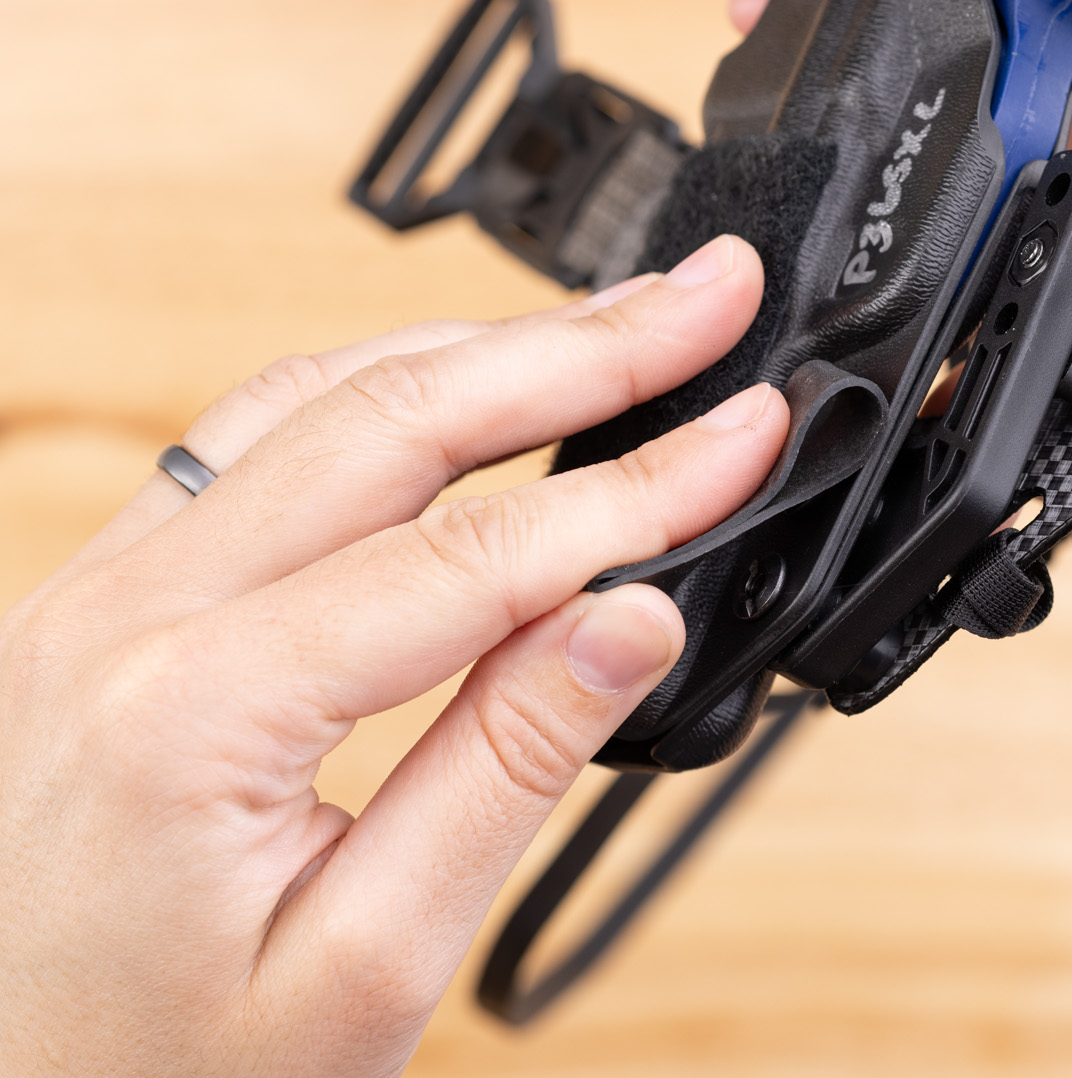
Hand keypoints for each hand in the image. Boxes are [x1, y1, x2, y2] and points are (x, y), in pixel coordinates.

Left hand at [0, 237, 787, 1076]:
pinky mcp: (98, 606)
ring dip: (485, 350)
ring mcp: (94, 599)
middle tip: (712, 296)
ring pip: (315, 402)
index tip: (753, 431)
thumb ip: (505, 773)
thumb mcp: (361, 970)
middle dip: (580, 344)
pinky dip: (384, 395)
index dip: (641, 486)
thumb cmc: (143, 1076)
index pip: (476, 553)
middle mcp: (120, 618)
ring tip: (620, 320)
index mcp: (191, 712)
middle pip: (394, 420)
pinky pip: (251, 447)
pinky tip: (464, 383)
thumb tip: (633, 617)